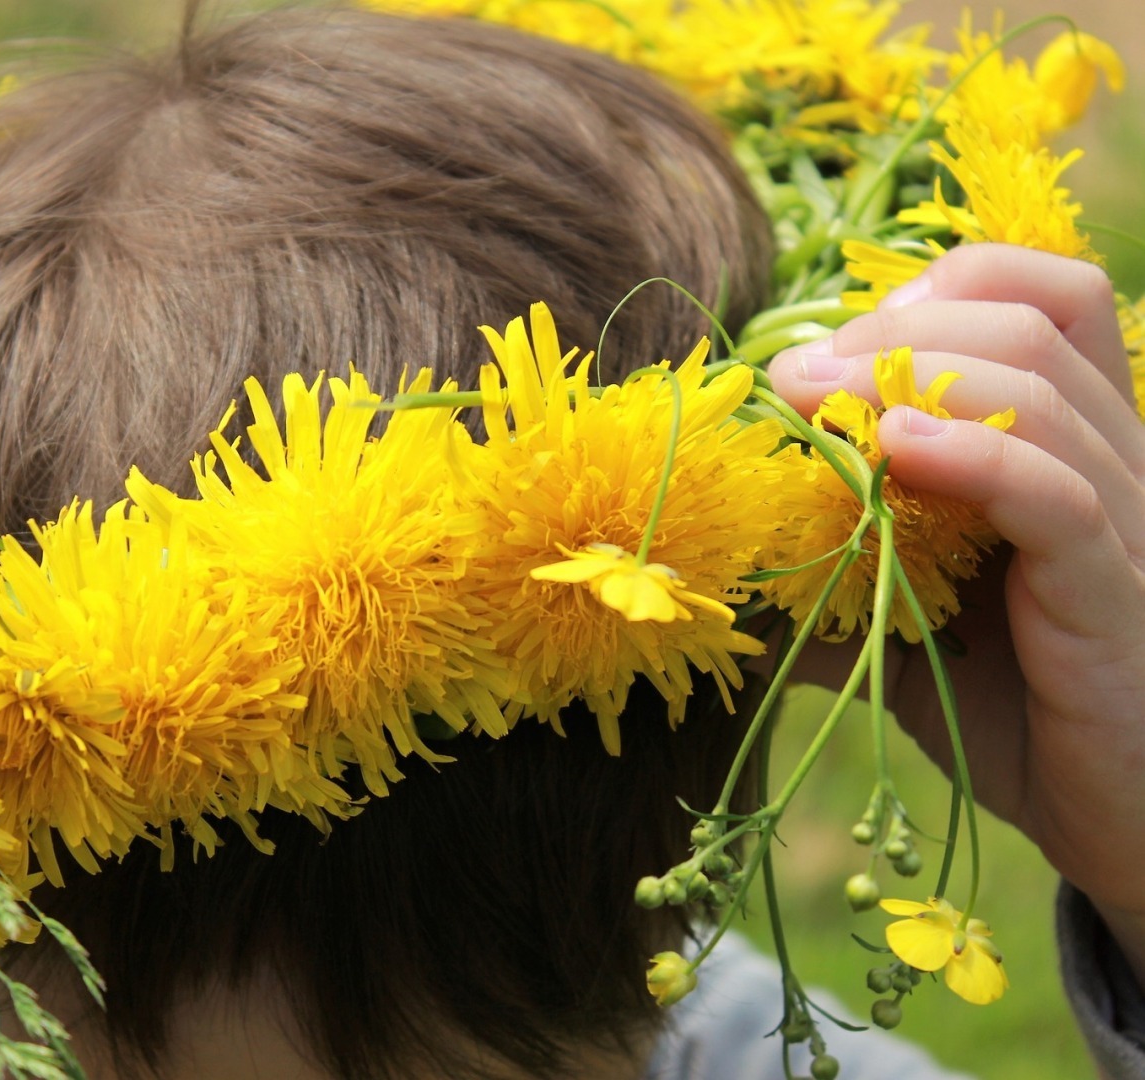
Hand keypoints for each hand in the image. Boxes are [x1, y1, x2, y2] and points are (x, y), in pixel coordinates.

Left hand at [767, 244, 1144, 972]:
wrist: (1121, 828)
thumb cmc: (1015, 714)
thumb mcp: (903, 624)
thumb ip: (828, 572)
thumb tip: (712, 557)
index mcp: (1077, 443)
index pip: (1046, 295)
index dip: (938, 291)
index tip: (834, 349)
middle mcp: (1121, 462)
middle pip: (1031, 320)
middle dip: (895, 329)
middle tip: (793, 378)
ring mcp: (1132, 525)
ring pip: (1044, 391)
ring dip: (905, 377)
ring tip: (810, 400)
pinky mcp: (1119, 599)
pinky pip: (1061, 498)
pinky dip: (972, 456)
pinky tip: (893, 450)